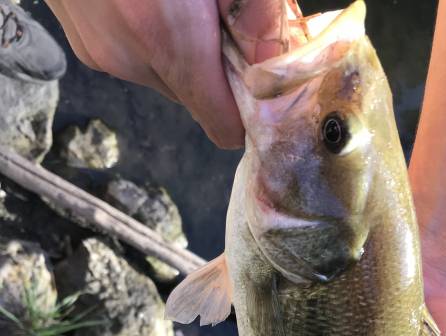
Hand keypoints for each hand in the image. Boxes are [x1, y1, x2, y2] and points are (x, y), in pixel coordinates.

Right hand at [45, 0, 284, 147]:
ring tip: (179, 2)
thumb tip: (271, 60)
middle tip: (220, 22)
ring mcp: (102, 53)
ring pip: (165, 79)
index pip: (222, 124)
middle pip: (196, 100)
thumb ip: (257, 11)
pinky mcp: (85, 43)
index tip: (259, 93)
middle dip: (215, 71)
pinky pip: (135, 59)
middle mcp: (131, 58)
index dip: (246, 115)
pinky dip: (152, 39)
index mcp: (169, 38)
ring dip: (182, 52)